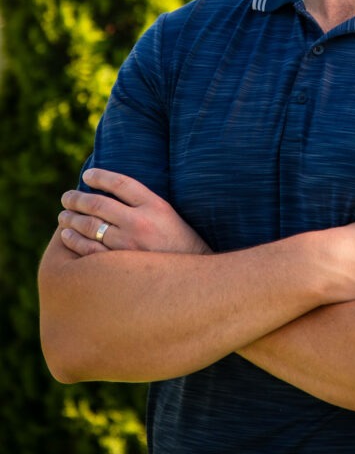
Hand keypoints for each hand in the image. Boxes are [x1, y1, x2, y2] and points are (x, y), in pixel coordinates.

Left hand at [58, 168, 210, 256]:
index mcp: (156, 206)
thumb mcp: (168, 215)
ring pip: (90, 226)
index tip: (87, 175)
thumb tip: (111, 192)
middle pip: (99, 204)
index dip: (101, 176)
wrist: (191, 279)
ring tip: (63, 215)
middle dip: (77, 199)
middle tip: (67, 197)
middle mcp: (141, 222)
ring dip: (71, 219)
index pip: (121, 183)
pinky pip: (89, 251)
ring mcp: (129, 245)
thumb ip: (143, 203)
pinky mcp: (121, 266)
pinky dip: (74, 241)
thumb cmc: (179, 243)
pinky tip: (67, 236)